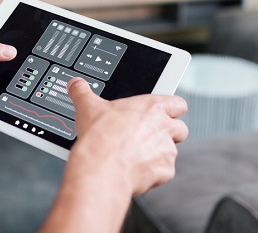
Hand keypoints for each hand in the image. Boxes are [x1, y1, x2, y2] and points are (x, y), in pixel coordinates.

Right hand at [68, 77, 188, 195]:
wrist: (101, 168)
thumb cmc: (100, 137)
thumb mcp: (88, 106)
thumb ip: (83, 92)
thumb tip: (76, 84)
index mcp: (152, 107)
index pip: (178, 103)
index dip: (171, 109)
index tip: (162, 113)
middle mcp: (164, 127)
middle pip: (181, 128)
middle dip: (169, 133)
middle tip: (148, 136)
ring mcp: (167, 151)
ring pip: (172, 151)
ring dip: (159, 153)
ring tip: (137, 155)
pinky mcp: (165, 172)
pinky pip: (165, 172)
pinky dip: (153, 172)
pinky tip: (136, 169)